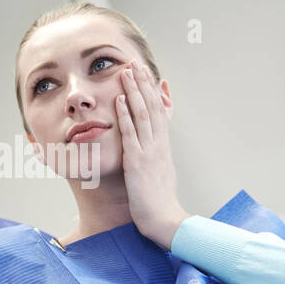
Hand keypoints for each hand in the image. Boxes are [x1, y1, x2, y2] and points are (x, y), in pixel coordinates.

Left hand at [114, 61, 188, 250]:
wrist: (164, 219)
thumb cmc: (159, 203)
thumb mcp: (161, 174)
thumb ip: (157, 158)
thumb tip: (153, 149)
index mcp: (163, 147)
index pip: (160, 112)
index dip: (153, 92)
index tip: (147, 75)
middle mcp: (158, 144)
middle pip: (152, 107)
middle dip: (143, 84)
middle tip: (135, 63)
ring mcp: (149, 151)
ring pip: (143, 114)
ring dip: (134, 91)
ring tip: (127, 72)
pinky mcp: (137, 161)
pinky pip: (131, 133)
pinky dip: (126, 114)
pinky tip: (120, 99)